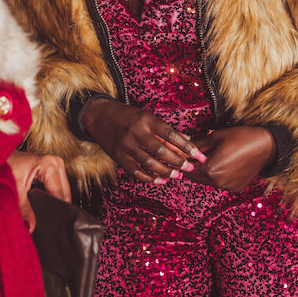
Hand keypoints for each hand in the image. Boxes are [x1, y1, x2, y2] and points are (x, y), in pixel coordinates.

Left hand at [7, 151, 70, 231]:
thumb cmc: (3, 165)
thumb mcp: (15, 189)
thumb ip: (24, 209)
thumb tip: (31, 226)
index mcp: (50, 165)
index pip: (60, 195)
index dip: (52, 210)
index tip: (46, 221)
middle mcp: (56, 162)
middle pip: (64, 193)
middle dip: (54, 206)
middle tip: (42, 218)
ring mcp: (55, 163)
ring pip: (63, 190)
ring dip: (54, 201)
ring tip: (41, 210)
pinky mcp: (52, 167)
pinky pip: (58, 186)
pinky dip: (52, 195)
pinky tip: (42, 201)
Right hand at [80, 98, 204, 183]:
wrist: (99, 116)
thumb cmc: (127, 115)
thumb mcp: (146, 117)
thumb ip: (164, 130)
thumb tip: (186, 140)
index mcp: (146, 120)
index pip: (171, 134)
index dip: (186, 146)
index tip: (198, 155)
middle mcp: (136, 132)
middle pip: (161, 150)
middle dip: (178, 161)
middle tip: (189, 168)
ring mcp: (126, 145)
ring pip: (149, 162)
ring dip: (165, 171)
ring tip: (177, 176)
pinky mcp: (118, 156)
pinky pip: (136, 171)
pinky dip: (149, 178)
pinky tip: (160, 181)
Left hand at [187, 126, 274, 191]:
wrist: (266, 146)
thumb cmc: (241, 138)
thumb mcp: (214, 137)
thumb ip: (196, 144)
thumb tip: (182, 143)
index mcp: (211, 170)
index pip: (187, 170)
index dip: (184, 161)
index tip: (184, 154)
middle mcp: (218, 182)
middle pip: (196, 177)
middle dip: (194, 166)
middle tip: (198, 154)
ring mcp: (228, 187)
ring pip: (208, 181)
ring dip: (206, 171)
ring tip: (213, 157)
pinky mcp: (236, 188)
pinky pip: (220, 183)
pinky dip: (218, 175)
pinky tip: (225, 163)